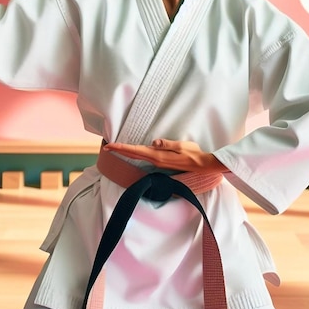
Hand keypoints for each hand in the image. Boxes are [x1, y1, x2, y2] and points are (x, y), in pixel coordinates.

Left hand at [104, 139, 226, 173]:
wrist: (201, 165)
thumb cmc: (193, 154)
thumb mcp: (181, 146)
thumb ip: (167, 144)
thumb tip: (154, 142)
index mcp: (158, 156)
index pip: (135, 151)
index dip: (121, 148)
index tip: (109, 146)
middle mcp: (155, 161)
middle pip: (133, 155)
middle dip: (119, 151)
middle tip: (106, 147)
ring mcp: (158, 163)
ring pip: (137, 157)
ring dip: (126, 152)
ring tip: (115, 148)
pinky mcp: (161, 163)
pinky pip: (144, 158)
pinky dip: (135, 154)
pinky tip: (132, 152)